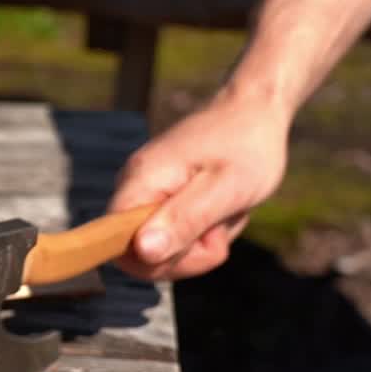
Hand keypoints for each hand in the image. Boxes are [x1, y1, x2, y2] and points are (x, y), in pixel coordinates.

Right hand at [108, 88, 291, 280]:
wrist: (255, 111)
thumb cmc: (246, 147)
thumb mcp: (223, 191)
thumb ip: (182, 221)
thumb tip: (142, 250)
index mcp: (142, 180)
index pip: (115, 242)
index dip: (152, 260)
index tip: (198, 244)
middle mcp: (133, 185)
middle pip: (138, 253)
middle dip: (185, 255)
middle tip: (220, 231)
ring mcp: (146, 191)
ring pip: (159, 247)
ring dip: (198, 244)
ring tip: (224, 214)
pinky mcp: (160, 196)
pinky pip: (170, 233)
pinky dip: (199, 233)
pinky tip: (218, 211)